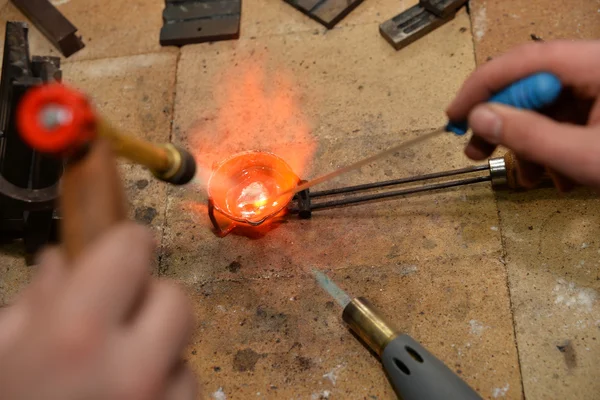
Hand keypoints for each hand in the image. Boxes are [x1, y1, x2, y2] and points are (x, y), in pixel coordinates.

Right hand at [0, 223, 195, 399]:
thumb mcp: (2, 353)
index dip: (125, 243)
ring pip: (185, 345)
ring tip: (118, 370)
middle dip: (150, 299)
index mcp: (77, 335)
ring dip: (159, 346)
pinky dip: (166, 385)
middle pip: (175, 297)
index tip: (122, 247)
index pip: (131, 250)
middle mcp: (135, 368)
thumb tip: (61, 262)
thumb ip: (33, 303)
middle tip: (119, 317)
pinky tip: (132, 397)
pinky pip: (187, 385)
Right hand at [446, 40, 599, 189]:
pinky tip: (557, 176)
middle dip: (503, 124)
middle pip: (531, 84)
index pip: (523, 61)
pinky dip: (553, 147)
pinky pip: (567, 119)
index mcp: (595, 64)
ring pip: (546, 108)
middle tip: (475, 151)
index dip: (482, 87)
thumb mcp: (582, 154)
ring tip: (525, 178)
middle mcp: (595, 68)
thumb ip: (528, 135)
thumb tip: (478, 118)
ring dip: (528, 145)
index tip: (455, 115)